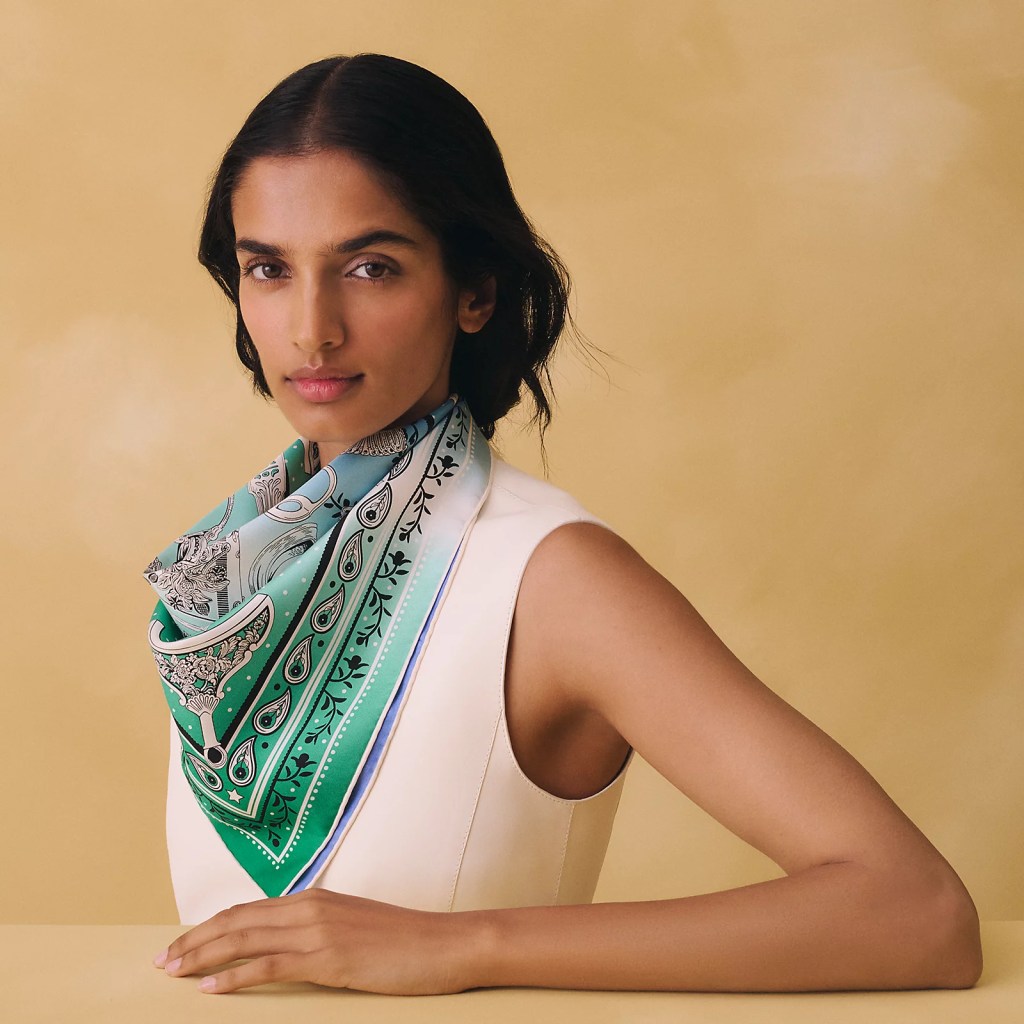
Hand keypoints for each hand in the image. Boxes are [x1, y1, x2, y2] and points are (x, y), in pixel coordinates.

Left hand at [153, 888, 476, 994]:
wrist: (443, 943)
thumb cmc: (404, 940)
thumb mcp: (354, 926)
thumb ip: (319, 928)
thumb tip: (288, 944)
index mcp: (315, 898)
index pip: (249, 910)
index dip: (211, 926)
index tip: (184, 942)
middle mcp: (310, 908)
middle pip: (238, 921)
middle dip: (195, 940)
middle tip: (163, 960)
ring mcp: (318, 931)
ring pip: (245, 939)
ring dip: (203, 956)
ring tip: (174, 972)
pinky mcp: (328, 958)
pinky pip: (269, 966)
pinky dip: (234, 976)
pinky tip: (211, 988)